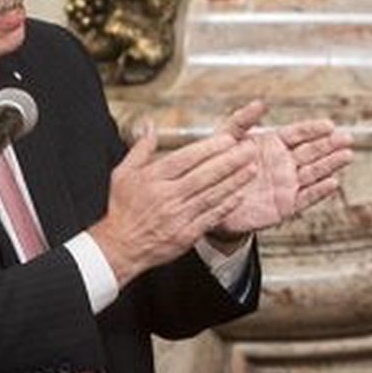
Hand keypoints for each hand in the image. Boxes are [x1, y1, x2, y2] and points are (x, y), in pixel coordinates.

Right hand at [89, 103, 264, 283]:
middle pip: (203, 176)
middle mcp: (166, 197)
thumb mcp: (123, 174)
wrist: (119, 247)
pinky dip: (226, 206)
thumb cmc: (122, 209)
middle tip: (248, 150)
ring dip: (234, 182)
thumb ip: (141, 148)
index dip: (208, 149)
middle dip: (229, 162)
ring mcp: (178, 216)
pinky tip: (240, 196)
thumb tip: (149, 125)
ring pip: (211, 195)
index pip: (185, 159)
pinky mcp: (185, 235)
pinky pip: (210, 218)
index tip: (228, 139)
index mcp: (152, 179)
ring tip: (251, 169)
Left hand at [210, 114, 353, 238]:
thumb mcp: (224, 139)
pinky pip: (306, 198)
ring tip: (347, 155)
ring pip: (314, 173)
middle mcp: (283, 164)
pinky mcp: (285, 206)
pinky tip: (332, 183)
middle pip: (312, 152)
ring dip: (331, 164)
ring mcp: (286, 185)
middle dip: (330, 145)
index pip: (297, 134)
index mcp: (272, 145)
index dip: (313, 129)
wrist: (210, 202)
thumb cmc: (217, 168)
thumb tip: (260, 103)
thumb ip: (241, 119)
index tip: (329, 125)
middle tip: (347, 138)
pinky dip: (319, 192)